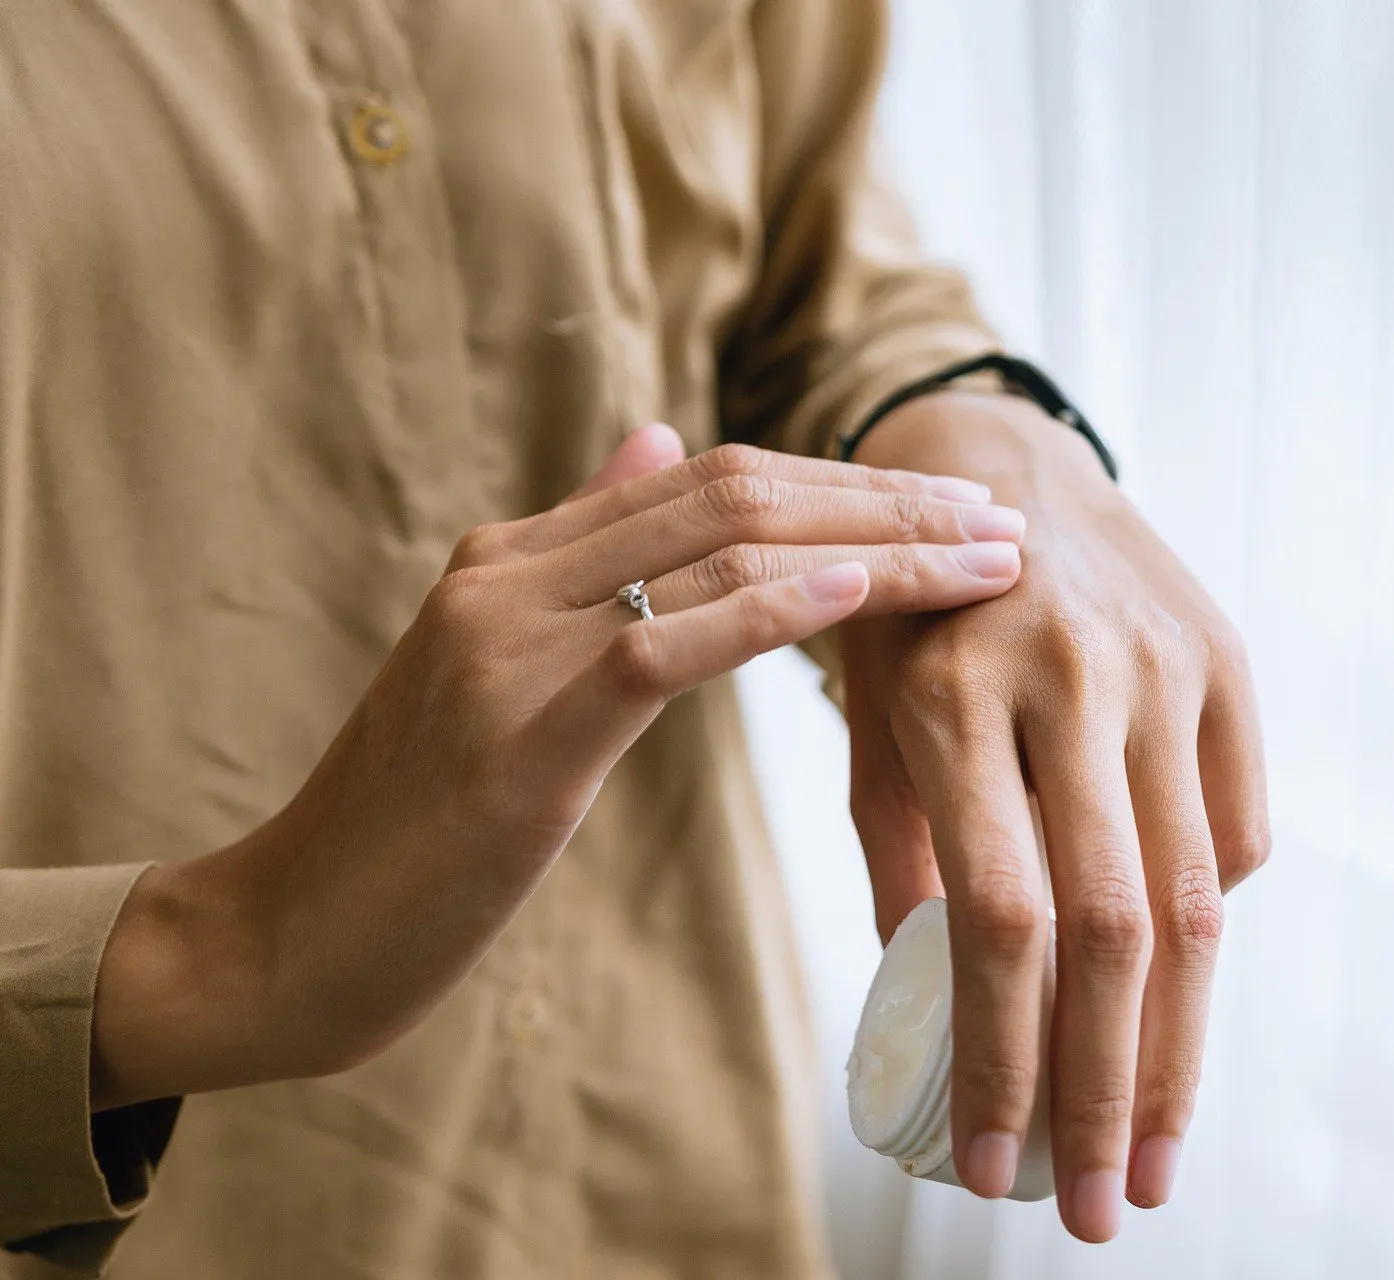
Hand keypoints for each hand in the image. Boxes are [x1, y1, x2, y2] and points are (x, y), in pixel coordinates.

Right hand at [90, 430, 1028, 1108]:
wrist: (286, 938)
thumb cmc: (415, 826)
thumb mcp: (505, 673)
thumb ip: (582, 559)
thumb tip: (659, 450)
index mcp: (515, 555)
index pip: (711, 480)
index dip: (845, 484)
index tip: (955, 513)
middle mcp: (511, 572)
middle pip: (735, 492)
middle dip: (885, 501)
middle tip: (1005, 523)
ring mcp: (507, 640)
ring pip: (718, 548)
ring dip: (871, 547)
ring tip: (984, 561)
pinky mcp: (518, 730)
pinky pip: (664, 642)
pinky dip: (772, 610)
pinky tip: (862, 595)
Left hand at [843, 394, 1269, 1241]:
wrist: (996, 463)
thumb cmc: (905, 618)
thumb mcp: (868, 722)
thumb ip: (902, 859)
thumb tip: (934, 1018)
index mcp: (951, 691)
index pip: (994, 916)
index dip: (1000, 1058)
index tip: (987, 1168)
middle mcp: (1070, 675)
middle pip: (1111, 928)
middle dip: (1105, 1091)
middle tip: (1097, 1209)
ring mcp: (1164, 665)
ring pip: (1193, 899)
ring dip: (1179, 1050)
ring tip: (1154, 1158)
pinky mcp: (1229, 662)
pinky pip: (1237, 834)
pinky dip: (1205, 927)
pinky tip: (1171, 995)